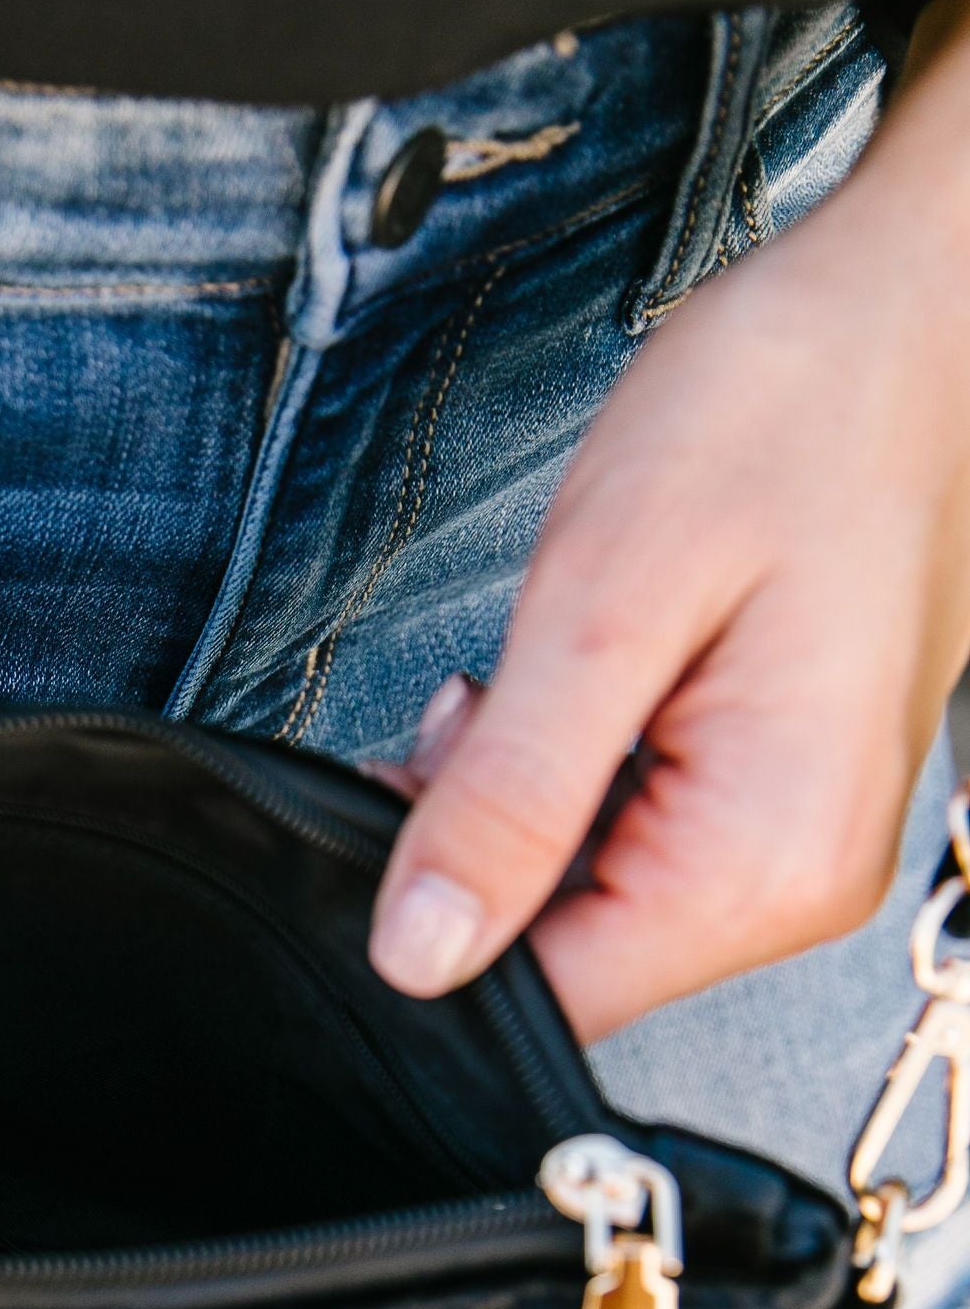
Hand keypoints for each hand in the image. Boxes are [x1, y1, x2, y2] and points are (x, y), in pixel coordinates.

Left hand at [369, 0, 969, 1042]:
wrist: (912, 307)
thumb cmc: (791, 407)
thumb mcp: (605, 599)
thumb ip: (507, 796)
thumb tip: (416, 956)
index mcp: (765, 860)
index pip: (552, 1001)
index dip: (434, 939)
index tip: (397, 817)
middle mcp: (796, 879)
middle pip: (563, 955)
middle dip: (474, 854)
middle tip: (470, 709)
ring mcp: (792, 838)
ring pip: (582, 896)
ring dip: (514, 805)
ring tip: (533, 672)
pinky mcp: (773, 792)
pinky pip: (627, 836)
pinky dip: (564, 774)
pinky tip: (569, 683)